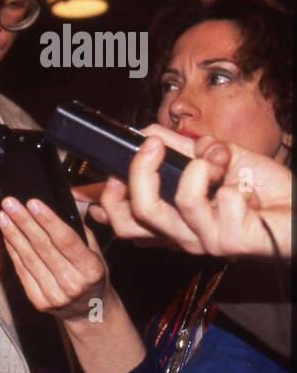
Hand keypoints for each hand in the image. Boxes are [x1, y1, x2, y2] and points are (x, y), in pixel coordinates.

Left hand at [0, 194, 148, 372]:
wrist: (90, 312)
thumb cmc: (92, 277)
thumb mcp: (96, 254)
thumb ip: (79, 232)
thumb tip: (59, 204)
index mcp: (91, 270)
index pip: (66, 240)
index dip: (47, 220)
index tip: (32, 202)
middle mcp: (72, 283)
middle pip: (42, 247)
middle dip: (24, 222)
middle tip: (9, 203)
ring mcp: (54, 295)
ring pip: (28, 258)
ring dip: (13, 234)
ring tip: (3, 216)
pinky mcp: (38, 301)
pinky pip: (22, 271)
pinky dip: (13, 252)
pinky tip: (7, 236)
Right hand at [91, 126, 290, 259]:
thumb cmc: (265, 190)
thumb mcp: (215, 158)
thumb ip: (181, 147)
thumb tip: (146, 131)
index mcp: (174, 220)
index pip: (125, 221)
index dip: (107, 202)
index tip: (108, 175)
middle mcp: (183, 235)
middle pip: (135, 215)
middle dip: (137, 174)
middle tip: (150, 145)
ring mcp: (204, 241)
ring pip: (176, 204)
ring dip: (199, 168)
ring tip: (218, 158)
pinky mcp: (229, 241)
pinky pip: (218, 201)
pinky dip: (234, 181)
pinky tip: (249, 188)